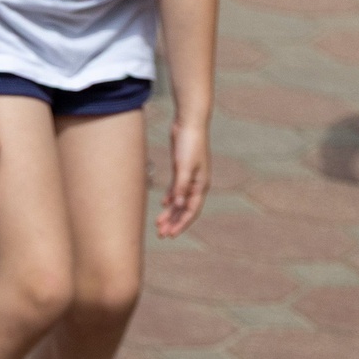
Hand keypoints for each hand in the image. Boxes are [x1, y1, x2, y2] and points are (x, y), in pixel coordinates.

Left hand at [157, 120, 209, 237]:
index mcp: (200, 185)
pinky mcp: (181, 169)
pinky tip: (163, 205)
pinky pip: (176, 189)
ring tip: (158, 224)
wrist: (189, 122)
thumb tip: (177, 206)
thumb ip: (180, 187)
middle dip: (173, 222)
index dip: (181, 224)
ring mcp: (189, 177)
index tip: (170, 235)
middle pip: (184, 209)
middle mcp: (196, 183)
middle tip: (160, 234)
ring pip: (179, 200)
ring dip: (169, 213)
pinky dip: (169, 198)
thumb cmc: (190, 143)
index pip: (191, 211)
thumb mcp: (184, 167)